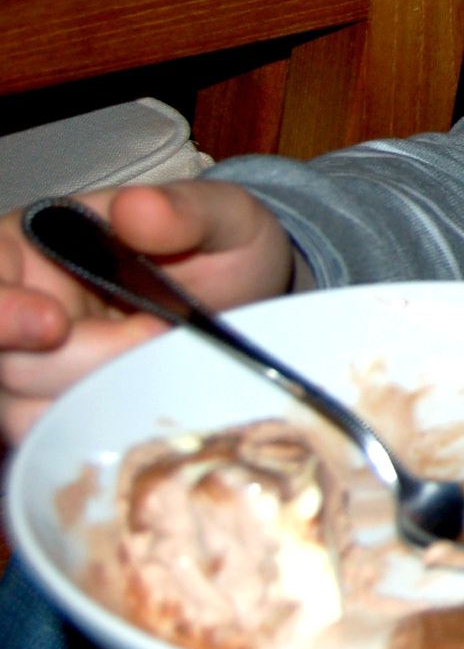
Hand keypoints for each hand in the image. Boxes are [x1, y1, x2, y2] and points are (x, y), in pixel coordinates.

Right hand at [0, 181, 295, 445]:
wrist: (254, 304)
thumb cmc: (224, 248)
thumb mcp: (224, 217)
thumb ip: (186, 210)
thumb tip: (137, 208)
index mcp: (39, 244)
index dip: (4, 310)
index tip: (54, 325)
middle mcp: (24, 306)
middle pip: (9, 359)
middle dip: (80, 362)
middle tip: (156, 336)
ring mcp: (37, 367)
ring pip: (23, 410)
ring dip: (99, 400)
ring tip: (166, 363)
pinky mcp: (64, 412)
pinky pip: (56, 441)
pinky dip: (104, 433)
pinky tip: (151, 406)